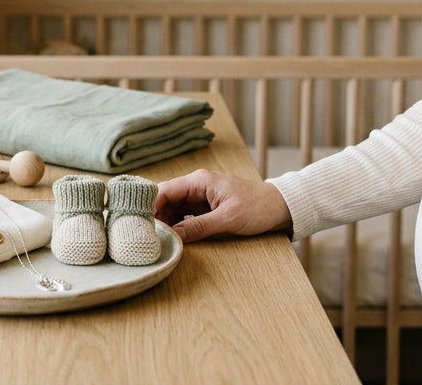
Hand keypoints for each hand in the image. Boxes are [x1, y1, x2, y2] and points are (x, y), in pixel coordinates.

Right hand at [154, 169, 292, 242]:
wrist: (280, 207)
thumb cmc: (258, 208)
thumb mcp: (228, 219)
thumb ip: (199, 227)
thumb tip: (173, 236)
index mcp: (199, 181)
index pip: (164, 190)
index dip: (150, 207)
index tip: (141, 225)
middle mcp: (196, 185)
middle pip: (165, 199)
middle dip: (156, 217)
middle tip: (147, 237)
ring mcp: (200, 196)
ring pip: (173, 208)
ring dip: (166, 222)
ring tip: (158, 240)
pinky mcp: (205, 207)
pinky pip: (184, 215)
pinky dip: (177, 225)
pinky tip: (173, 237)